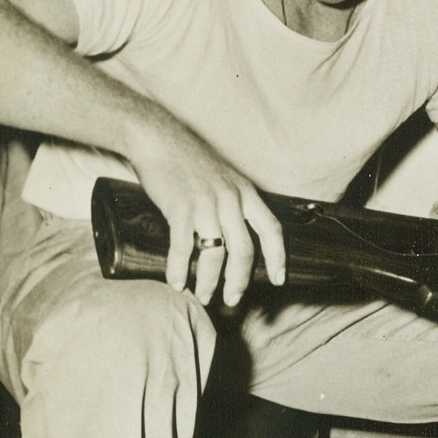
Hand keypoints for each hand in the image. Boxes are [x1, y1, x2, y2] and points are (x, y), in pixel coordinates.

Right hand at [127, 110, 285, 306]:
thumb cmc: (190, 160)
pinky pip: (183, 248)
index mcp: (245, 192)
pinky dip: (179, 269)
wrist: (159, 138)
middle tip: (232, 298)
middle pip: (244, 251)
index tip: (279, 279)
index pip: (271, 229)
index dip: (278, 257)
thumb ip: (235, 202)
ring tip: (203, 295)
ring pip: (215, 254)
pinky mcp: (180, 208)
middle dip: (239, 280)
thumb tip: (238, 233)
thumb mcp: (225, 178)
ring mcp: (206, 204)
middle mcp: (231, 199)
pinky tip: (177, 282)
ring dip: (209, 281)